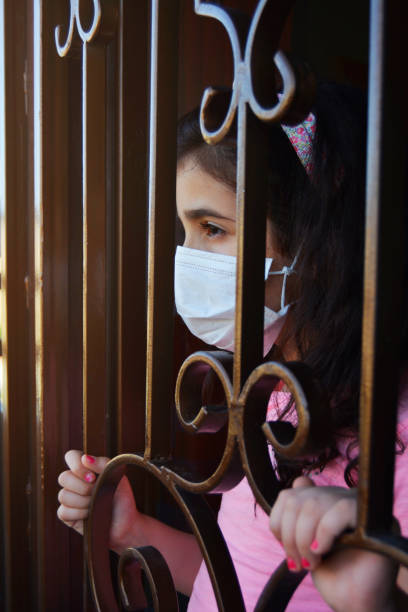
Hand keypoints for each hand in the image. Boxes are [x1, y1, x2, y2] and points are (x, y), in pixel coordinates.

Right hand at [57, 450, 145, 552]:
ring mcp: (70, 498)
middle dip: (83, 487)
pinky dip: (79, 514)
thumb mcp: (116, 476)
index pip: (71, 456)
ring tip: (96, 505)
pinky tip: (89, 515)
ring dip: (83, 502)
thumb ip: (102, 463)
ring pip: (63, 495)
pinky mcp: (67, 515)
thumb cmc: (122, 497)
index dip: (77, 466)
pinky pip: (64, 512)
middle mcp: (75, 481)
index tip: (93, 477)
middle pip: (63, 477)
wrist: (126, 523)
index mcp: (86, 468)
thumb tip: (85, 458)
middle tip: (96, 492)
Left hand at [269, 477, 397, 611]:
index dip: (279, 520)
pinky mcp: (372, 520)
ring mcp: (356, 506)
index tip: (285, 547)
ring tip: (310, 562)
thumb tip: (299, 481)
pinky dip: (324, 532)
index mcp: (324, 498)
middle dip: (290, 535)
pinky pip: (341, 510)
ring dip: (303, 539)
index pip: (291, 493)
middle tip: (296, 563)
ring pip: (314, 504)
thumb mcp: (306, 541)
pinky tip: (321, 551)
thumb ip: (299, 515)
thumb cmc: (332, 574)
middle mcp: (340, 496)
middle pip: (299, 500)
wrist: (354, 601)